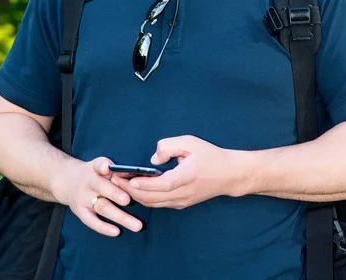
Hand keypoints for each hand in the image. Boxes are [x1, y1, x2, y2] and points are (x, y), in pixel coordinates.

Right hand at [52, 157, 142, 235]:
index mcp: (95, 168)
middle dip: (115, 194)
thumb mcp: (100, 165)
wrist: (67, 180)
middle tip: (128, 200)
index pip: (98, 164)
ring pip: (102, 207)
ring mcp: (83, 198)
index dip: (103, 166)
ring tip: (137, 225)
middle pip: (102, 188)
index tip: (108, 168)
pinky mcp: (80, 212)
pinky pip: (92, 222)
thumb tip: (138, 176)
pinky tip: (117, 231)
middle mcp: (88, 182)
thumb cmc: (93, 173)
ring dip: (120, 217)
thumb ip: (116, 170)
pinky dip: (104, 228)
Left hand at [115, 135, 232, 209]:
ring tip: (121, 185)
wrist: (229, 175)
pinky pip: (160, 204)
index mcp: (186, 176)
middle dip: (132, 190)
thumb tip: (153, 160)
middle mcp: (183, 193)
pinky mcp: (182, 204)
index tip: (126, 179)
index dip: (142, 184)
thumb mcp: (190, 142)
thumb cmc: (210, 156)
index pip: (160, 184)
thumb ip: (169, 147)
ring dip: (136, 196)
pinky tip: (136, 189)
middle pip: (152, 197)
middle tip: (115, 181)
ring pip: (154, 203)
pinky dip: (146, 198)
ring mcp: (182, 201)